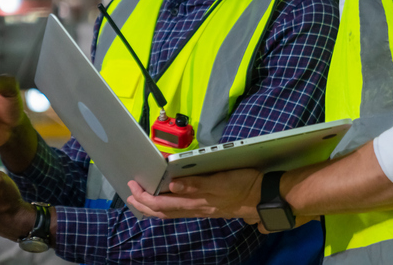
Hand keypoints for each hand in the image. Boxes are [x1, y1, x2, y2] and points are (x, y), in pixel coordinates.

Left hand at [125, 169, 262, 222]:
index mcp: (196, 201)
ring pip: (170, 212)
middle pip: (163, 211)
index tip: (133, 186)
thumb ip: (196, 183)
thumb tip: (172, 184)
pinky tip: (166, 199)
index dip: (145, 197)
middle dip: (143, 204)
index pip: (163, 204)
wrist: (262, 197)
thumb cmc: (242, 184)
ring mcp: (201, 209)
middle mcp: (195, 207)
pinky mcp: (207, 206)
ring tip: (140, 199)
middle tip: (129, 193)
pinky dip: (167, 205)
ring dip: (153, 207)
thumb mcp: (220, 180)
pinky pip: (180, 209)